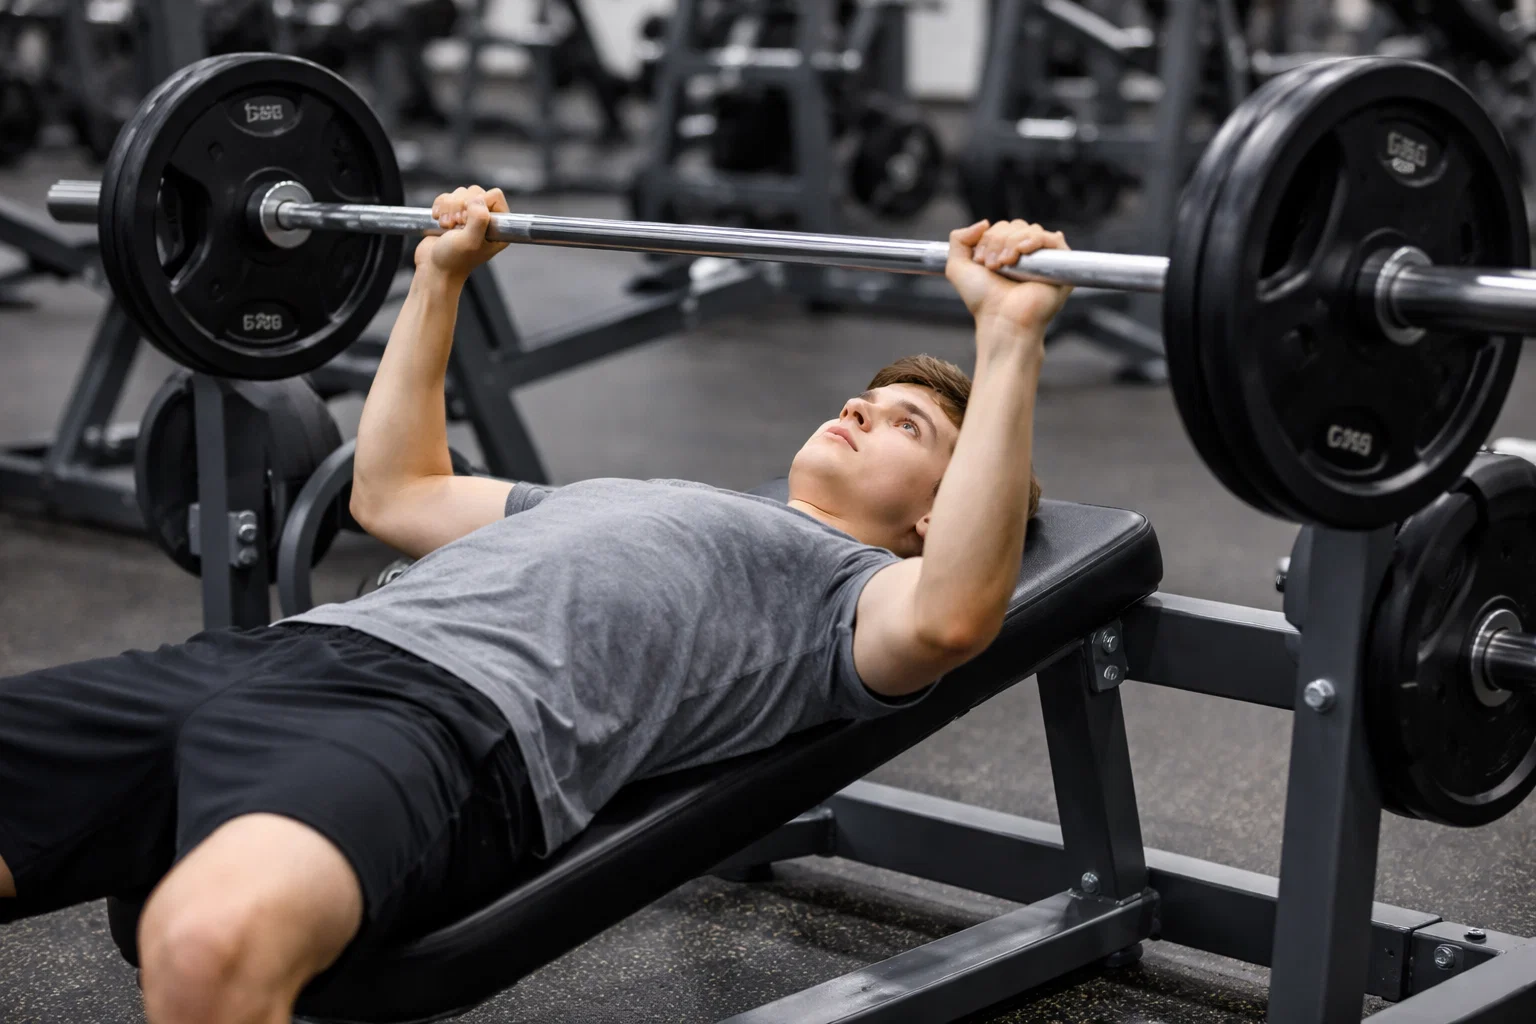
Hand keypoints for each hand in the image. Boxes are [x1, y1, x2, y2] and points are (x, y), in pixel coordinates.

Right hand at [415, 185, 509, 279]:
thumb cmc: (453, 260)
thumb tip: (478, 199)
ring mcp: (469, 216)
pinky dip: (439, 207)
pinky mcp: (453, 214)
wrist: (433, 269)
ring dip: (448, 208)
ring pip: (460, 193)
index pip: (494, 195)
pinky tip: (439, 222)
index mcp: (499, 227)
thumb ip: (479, 219)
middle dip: (460, 206)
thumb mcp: (470, 242)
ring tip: (447, 227)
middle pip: (475, 192)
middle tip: (455, 226)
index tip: (467, 221)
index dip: (478, 203)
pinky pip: (446, 197)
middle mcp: (486, 220)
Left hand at [945, 219, 1073, 333]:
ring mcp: (1044, 258)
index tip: (981, 262)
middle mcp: (1027, 254)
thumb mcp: (958, 267)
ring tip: (1005, 265)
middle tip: (993, 266)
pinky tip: (1022, 253)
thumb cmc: (983, 300)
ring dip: (1011, 243)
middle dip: (997, 241)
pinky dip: (1033, 240)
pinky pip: (1050, 238)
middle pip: (1015, 225)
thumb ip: (959, 239)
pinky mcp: (1060, 264)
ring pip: (1029, 229)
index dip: (988, 238)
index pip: (1001, 227)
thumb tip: (984, 222)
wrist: (1002, 319)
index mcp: (1007, 252)